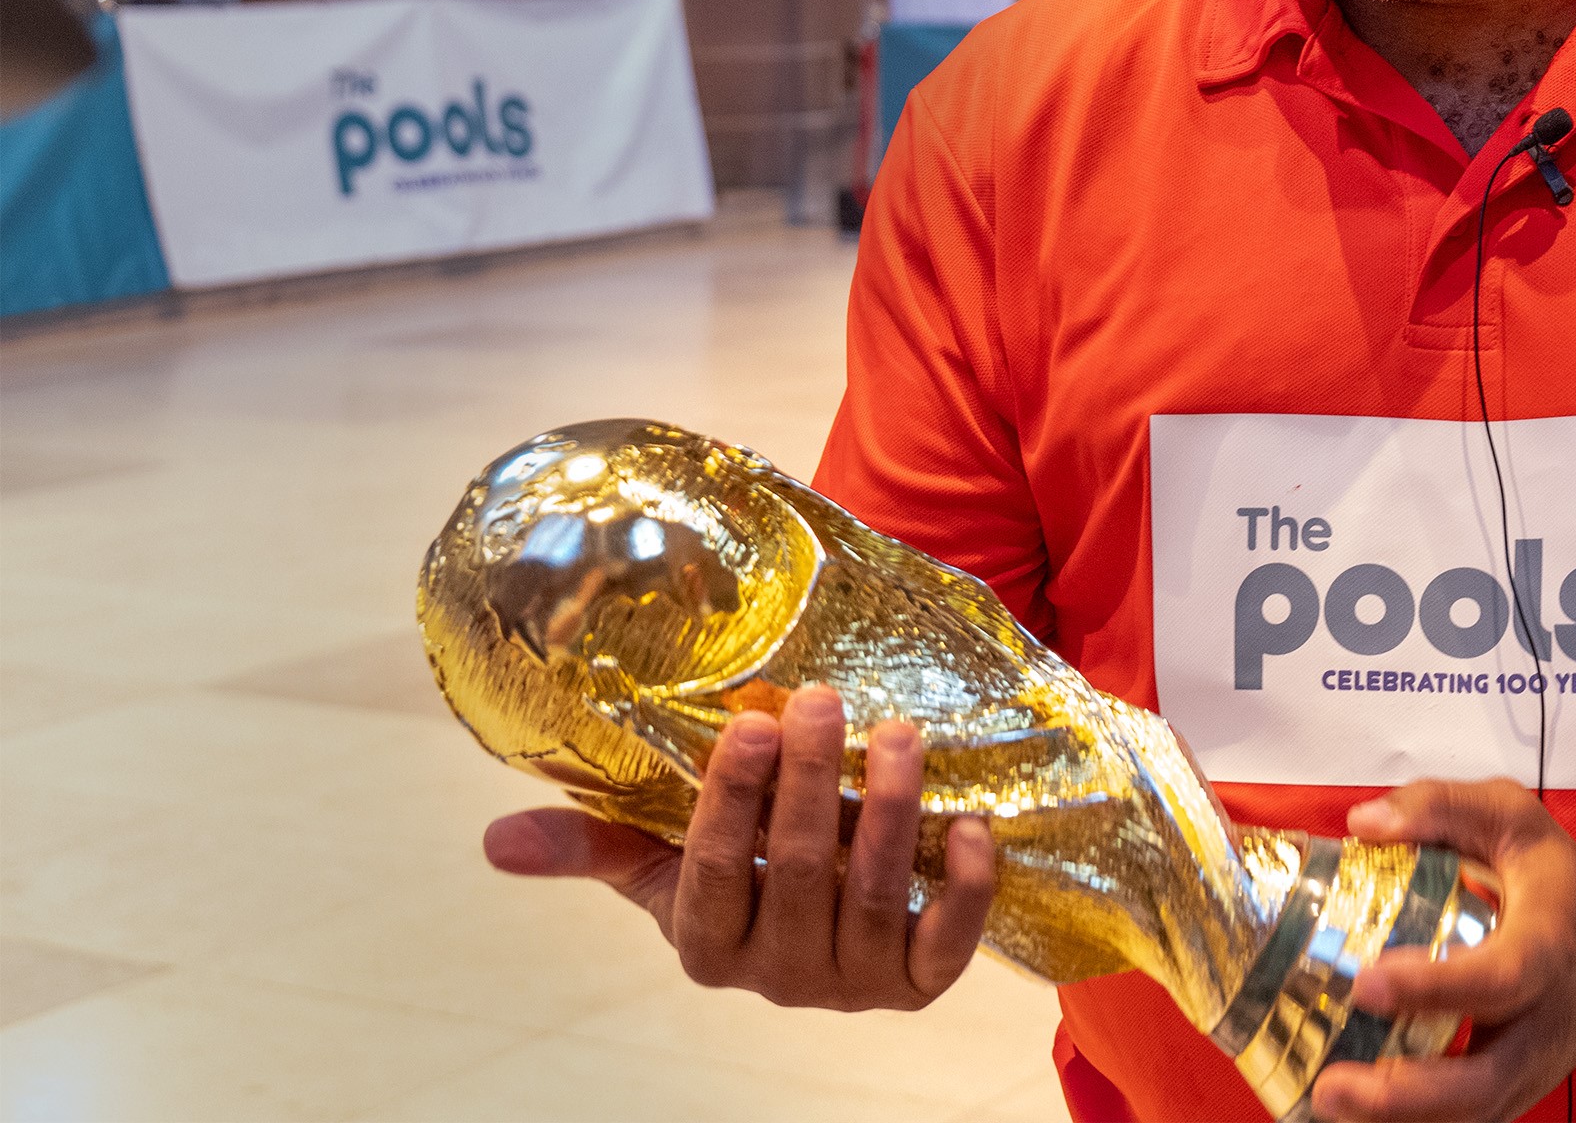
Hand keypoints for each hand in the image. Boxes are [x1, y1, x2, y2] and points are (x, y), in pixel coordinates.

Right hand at [481, 681, 994, 1010]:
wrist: (837, 920)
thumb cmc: (743, 871)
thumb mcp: (665, 860)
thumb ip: (592, 843)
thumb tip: (493, 842)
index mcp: (706, 946)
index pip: (713, 871)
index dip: (734, 800)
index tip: (754, 722)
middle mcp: (778, 978)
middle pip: (797, 871)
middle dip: (813, 782)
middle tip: (825, 702)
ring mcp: (853, 985)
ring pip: (875, 896)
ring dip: (891, 811)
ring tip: (899, 735)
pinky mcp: (920, 984)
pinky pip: (949, 945)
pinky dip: (965, 887)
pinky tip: (971, 823)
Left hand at [1309, 778, 1575, 1122]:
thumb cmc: (1566, 882)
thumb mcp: (1514, 818)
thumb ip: (1442, 806)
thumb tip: (1367, 822)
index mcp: (1546, 948)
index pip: (1497, 980)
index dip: (1432, 987)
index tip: (1367, 980)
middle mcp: (1543, 1021)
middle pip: (1482, 1083)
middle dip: (1403, 1095)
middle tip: (1332, 1085)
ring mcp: (1532, 1067)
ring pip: (1471, 1114)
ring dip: (1397, 1120)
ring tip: (1328, 1102)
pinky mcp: (1514, 1089)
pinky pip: (1464, 1119)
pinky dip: (1409, 1122)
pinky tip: (1356, 1112)